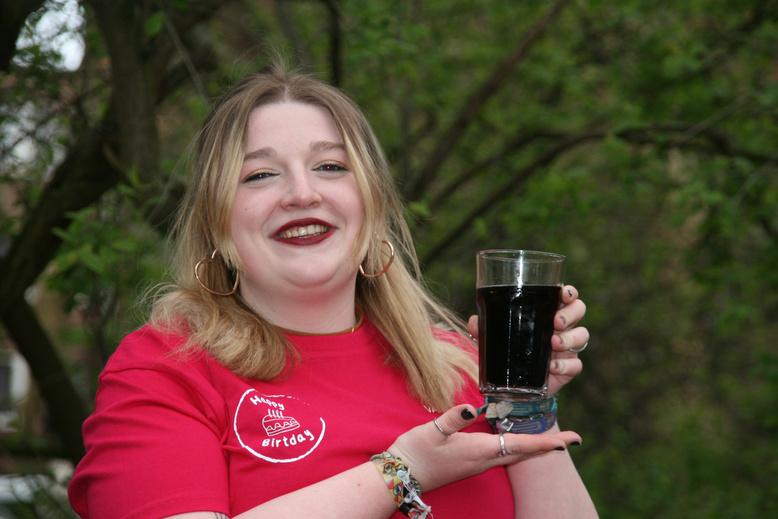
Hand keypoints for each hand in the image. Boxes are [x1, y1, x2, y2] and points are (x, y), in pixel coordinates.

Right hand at [388, 404, 580, 491]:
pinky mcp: (470, 463)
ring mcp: (478, 463)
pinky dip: (518, 447)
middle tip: (572, 438)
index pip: (521, 445)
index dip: (546, 442)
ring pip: (515, 454)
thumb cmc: (416, 452)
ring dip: (535, 447)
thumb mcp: (431, 432)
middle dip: (548, 445)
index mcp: (480, 451)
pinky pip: (503, 455)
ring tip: (553, 439)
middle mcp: (484, 460)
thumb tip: (469, 407)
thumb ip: (451, 419)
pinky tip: (518, 441)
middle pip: (524, 451)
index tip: (570, 439)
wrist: (400, 476)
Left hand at [467, 284, 588, 395]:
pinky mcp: (568, 368)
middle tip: (556, 322)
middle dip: (571, 314)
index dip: (569, 292)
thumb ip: (483, 327)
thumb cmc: (508, 350)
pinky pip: (575, 365)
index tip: (564, 294)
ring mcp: (568, 348)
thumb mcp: (493, 337)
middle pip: (579, 310)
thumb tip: (473, 322)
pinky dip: (565, 365)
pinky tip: (551, 366)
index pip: (566, 296)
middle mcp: (562, 326)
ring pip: (582, 336)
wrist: (514, 386)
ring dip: (570, 338)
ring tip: (554, 343)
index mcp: (547, 311)